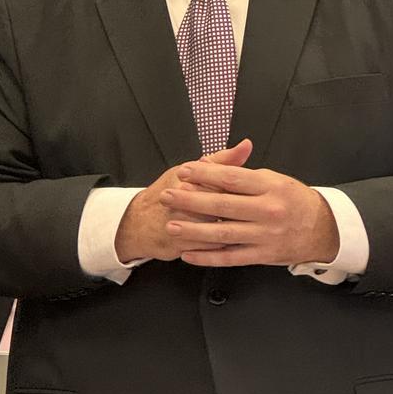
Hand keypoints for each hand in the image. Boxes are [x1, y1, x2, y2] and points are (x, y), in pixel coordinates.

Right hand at [115, 139, 252, 262]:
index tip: (253, 195)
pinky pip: (209, 248)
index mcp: (191, 179)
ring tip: (243, 228)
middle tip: (252, 215)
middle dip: (239, 213)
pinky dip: (223, 246)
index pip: (225, 182)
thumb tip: (246, 145)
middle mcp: (184, 201)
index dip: (240, 191)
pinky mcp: (180, 243)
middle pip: (222, 207)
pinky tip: (232, 242)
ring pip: (217, 229)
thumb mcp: (192, 170)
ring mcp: (181, 223)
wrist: (139, 221)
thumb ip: (224, 160)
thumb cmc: (170, 192)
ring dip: (234, 231)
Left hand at [160, 160, 338, 266]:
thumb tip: (211, 166)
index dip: (205, 174)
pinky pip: (230, 257)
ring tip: (171, 226)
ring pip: (222, 233)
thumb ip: (243, 174)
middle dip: (190, 200)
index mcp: (270, 187)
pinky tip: (189, 254)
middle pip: (222, 204)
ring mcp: (264, 235)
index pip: (232, 178)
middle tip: (168, 196)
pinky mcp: (262, 255)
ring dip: (193, 231)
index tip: (184, 171)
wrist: (323, 228)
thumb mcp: (274, 179)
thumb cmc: (294, 201)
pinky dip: (207, 257)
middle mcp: (268, 211)